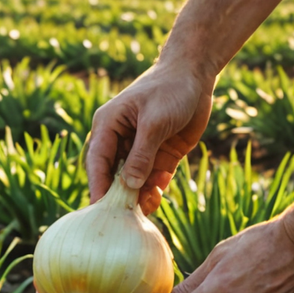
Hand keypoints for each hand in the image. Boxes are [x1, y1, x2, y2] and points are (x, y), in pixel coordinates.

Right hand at [85, 60, 214, 215]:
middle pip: (113, 175)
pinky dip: (155, 188)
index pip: (97, 162)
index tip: (100, 210)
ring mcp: (141, 149)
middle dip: (119, 195)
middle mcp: (120, 140)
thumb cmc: (169, 89)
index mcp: (108, 126)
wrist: (195, 75)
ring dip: (140, 195)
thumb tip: (129, 186)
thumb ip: (142, 154)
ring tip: (148, 207)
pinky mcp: (161, 155)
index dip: (98, 186)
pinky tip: (160, 193)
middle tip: (126, 217)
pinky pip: (153, 178)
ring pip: (134, 181)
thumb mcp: (154, 122)